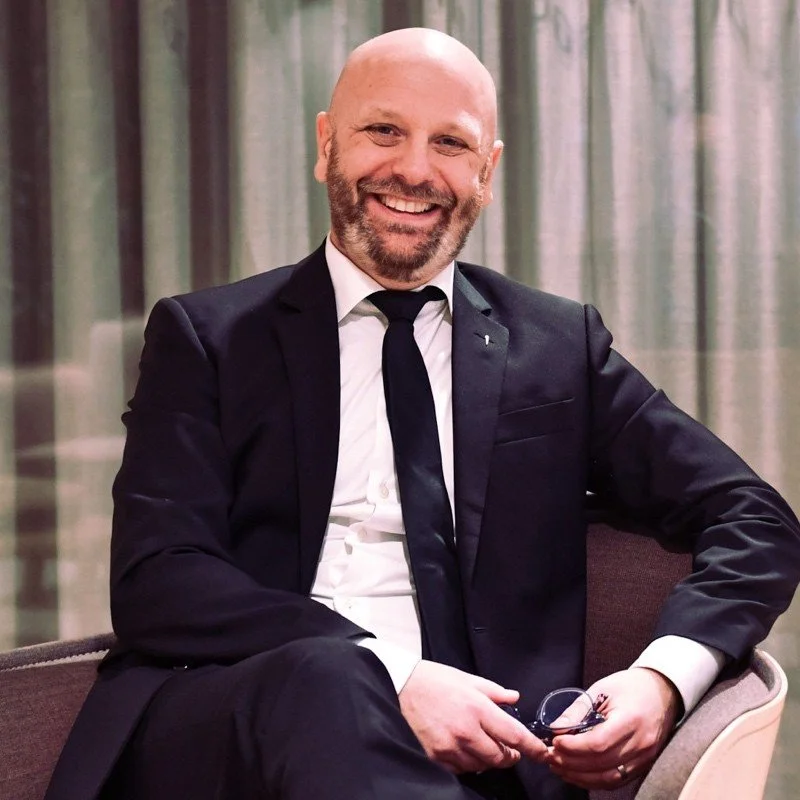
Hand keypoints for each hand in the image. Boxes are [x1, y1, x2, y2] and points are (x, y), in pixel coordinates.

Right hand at [399, 660, 547, 773]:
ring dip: (487, 759)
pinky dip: (467, 762)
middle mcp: (466, 731)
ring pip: (481, 766)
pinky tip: (463, 748)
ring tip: (481, 744)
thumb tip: (515, 698)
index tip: (543, 754)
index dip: (532, 748)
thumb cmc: (435, 680)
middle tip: (508, 748)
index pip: (514, 735)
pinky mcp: (436, 757)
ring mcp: (450, 747)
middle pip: (500, 758)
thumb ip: (495, 692)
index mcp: (478, 708)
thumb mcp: (468, 679)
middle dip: (509, 756)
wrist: (400, 686)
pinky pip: (461, 769)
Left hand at [545, 668, 680, 788]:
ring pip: (609, 778)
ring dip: (580, 776)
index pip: (598, 743)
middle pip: (601, 763)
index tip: (555, 742)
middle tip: (551, 757)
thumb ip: (578, 710)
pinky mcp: (644, 765)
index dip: (573, 747)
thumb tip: (555, 728)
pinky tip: (577, 773)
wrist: (662, 691)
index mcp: (630, 719)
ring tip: (559, 767)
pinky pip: (617, 780)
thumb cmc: (630, 686)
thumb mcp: (601, 689)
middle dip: (571, 763)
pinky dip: (595, 780)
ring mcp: (645, 758)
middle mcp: (641, 743)